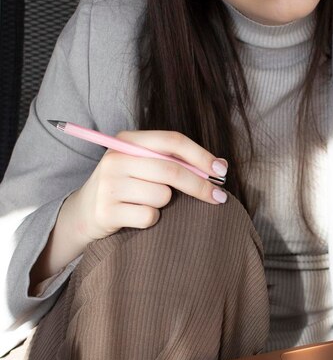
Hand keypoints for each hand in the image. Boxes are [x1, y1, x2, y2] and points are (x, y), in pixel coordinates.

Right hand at [70, 130, 227, 241]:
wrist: (84, 212)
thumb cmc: (127, 186)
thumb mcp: (145, 164)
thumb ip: (177, 161)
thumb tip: (221, 166)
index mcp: (128, 140)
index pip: (172, 141)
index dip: (201, 155)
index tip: (222, 171)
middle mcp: (116, 158)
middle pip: (172, 170)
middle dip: (201, 186)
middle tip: (219, 197)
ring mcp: (108, 185)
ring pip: (163, 196)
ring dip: (165, 204)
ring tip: (146, 202)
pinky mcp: (106, 211)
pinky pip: (149, 216)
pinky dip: (151, 219)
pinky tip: (135, 215)